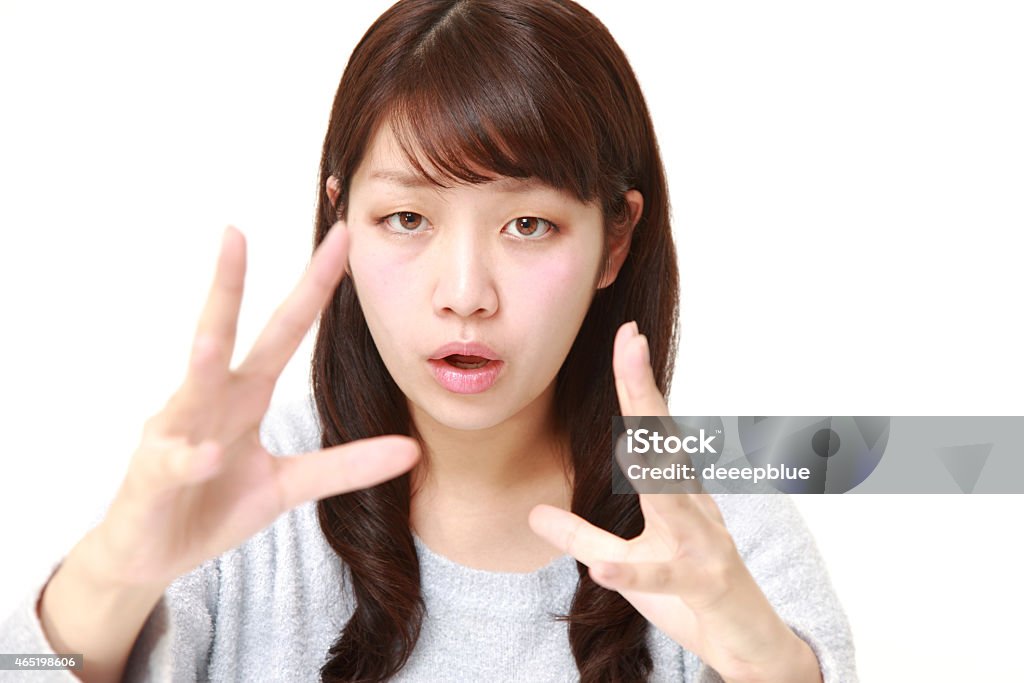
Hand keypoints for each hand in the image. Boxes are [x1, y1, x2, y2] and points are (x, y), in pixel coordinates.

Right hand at [87, 223, 418, 588]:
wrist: (152, 553)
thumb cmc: (214, 503)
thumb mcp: (289, 485)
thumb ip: (345, 466)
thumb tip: (412, 450)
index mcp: (244, 395)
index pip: (284, 331)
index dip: (314, 288)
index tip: (343, 238)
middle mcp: (208, 401)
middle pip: (224, 336)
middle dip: (228, 286)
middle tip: (234, 234)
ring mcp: (176, 434)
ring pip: (189, 388)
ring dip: (200, 360)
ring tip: (210, 332)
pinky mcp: (154, 476)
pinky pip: (174, 463)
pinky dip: (189, 459)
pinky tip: (206, 454)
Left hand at [529, 322, 819, 682]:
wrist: (743, 643)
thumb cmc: (687, 591)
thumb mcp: (626, 562)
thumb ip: (581, 538)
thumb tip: (534, 513)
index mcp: (675, 494)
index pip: (652, 430)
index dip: (637, 383)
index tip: (625, 336)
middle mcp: (692, 508)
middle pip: (665, 445)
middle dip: (647, 395)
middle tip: (632, 344)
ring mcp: (700, 545)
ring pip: (673, 503)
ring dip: (650, 469)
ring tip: (625, 438)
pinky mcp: (700, 586)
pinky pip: (662, 578)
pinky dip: (633, 572)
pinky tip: (603, 566)